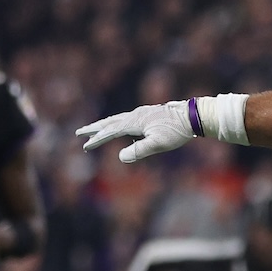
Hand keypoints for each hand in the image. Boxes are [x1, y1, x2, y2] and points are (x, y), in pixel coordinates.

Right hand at [76, 101, 194, 162]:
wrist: (192, 116)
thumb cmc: (176, 131)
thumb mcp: (158, 144)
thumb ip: (139, 150)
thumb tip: (121, 157)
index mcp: (135, 121)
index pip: (111, 131)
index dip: (97, 139)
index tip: (85, 145)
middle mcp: (135, 115)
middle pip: (110, 122)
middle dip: (94, 128)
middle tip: (79, 133)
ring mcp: (142, 113)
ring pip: (117, 119)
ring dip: (105, 125)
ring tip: (95, 130)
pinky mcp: (148, 115)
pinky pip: (127, 119)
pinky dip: (117, 124)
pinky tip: (121, 129)